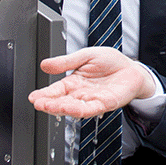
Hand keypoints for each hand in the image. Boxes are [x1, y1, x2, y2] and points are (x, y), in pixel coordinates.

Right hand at [29, 47, 155, 117]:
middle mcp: (80, 94)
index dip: (44, 94)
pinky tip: (70, 108)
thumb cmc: (111, 62)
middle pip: (62, 101)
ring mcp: (92, 100)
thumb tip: (45, 65)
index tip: (33, 97)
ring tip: (51, 106)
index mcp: (74, 82)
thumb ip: (66, 62)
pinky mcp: (105, 104)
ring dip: (62, 108)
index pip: (55, 90)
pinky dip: (80, 109)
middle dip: (49, 104)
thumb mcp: (85, 55)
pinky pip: (91, 109)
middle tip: (38, 103)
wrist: (131, 67)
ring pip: (74, 108)